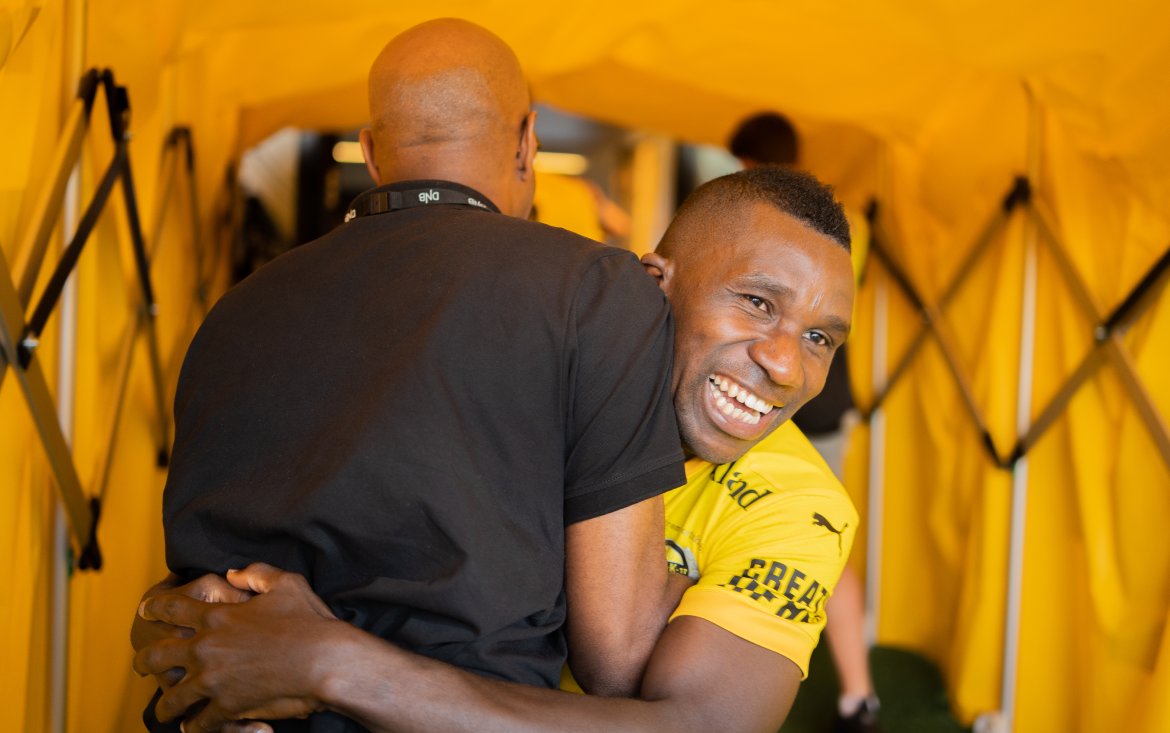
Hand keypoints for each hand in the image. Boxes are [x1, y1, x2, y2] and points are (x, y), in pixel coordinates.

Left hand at [133, 563, 340, 732]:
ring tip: (162, 709)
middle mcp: (206, 649)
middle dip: (144, 660)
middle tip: (140, 664)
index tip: (145, 611)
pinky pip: (199, 721)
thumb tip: (233, 572)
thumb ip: (255, 574)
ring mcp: (213, 680)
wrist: (325, 661)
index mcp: (216, 616)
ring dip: (164, 702)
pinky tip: (191, 726)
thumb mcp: (285, 583)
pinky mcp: (226, 706)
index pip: (171, 608)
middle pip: (157, 655)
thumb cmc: (309, 620)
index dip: (154, 608)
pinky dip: (194, 725)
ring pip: (171, 696)